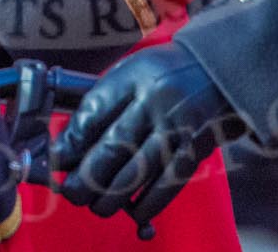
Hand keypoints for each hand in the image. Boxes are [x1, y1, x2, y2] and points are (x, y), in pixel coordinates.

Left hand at [47, 42, 239, 223]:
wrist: (219, 68)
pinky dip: (147, 204)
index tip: (58, 160)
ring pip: (138, 172)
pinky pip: (167, 184)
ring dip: (112, 196)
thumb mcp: (130, 72)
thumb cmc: (164, 73)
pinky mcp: (196, 149)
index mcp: (133, 77)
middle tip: (73, 192)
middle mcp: (155, 101)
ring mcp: (177, 127)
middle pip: (113, 147)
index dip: (70, 143)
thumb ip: (102, 105)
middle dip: (86, 178)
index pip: (93, 113)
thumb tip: (69, 148)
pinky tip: (133, 210)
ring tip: (98, 205)